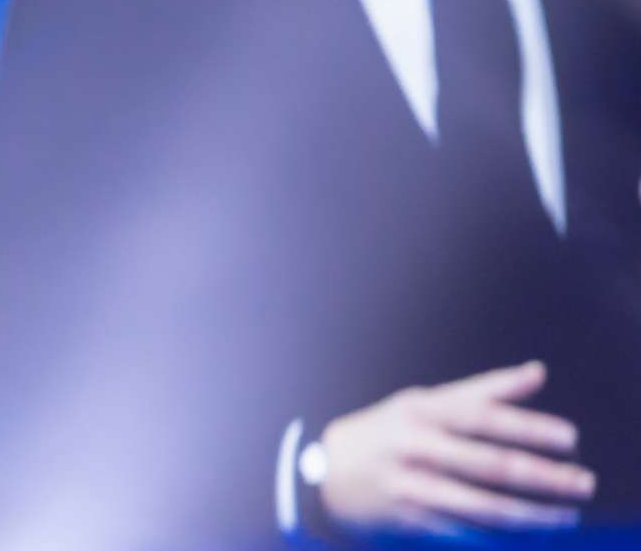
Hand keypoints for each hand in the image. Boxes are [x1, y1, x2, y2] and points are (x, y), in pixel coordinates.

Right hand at [320, 360, 593, 537]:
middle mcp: (415, 447)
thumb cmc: (386, 431)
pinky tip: (531, 534)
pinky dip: (503, 535)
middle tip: (583, 481)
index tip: (569, 438)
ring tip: (566, 515)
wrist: (325, 473)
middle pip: (490, 465)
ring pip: (484, 505)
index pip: (482, 417)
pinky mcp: (412, 520)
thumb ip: (482, 391)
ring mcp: (412, 486)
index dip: (528, 428)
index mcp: (421, 412)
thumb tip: (538, 373)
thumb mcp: (424, 402)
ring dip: (533, 513)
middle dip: (543, 476)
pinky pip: (467, 531)